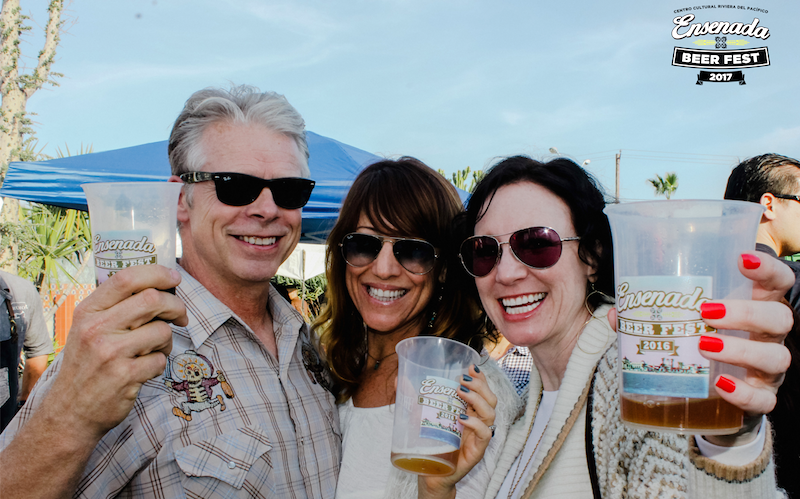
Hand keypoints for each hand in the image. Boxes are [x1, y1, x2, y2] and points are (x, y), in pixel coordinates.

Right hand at [43, 265, 186, 439]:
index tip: (175, 280)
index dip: (157, 274)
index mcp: (89, 311)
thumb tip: (158, 286)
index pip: (127, 278)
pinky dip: (158, 364)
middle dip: (176, 306)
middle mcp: (97, 329)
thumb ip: (115, 307)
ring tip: (154, 349)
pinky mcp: (125, 376)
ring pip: (162, 331)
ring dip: (167, 340)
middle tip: (180, 316)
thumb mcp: (89, 328)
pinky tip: (144, 370)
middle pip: (152, 300)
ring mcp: (110, 353)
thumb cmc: (87, 365)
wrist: (70, 411)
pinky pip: (160, 360)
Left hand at [419, 364, 495, 498]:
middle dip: (479, 384)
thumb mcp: (420, 419)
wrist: (430, 474)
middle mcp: (476, 422)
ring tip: (461, 391)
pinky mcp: (476, 451)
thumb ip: (413, 400)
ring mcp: (478, 437)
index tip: (470, 367)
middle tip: (462, 379)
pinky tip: (463, 418)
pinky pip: (484, 434)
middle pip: (490, 399)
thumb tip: (399, 381)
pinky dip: (476, 424)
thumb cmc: (429, 445)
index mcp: (468, 412)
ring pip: (490, 413)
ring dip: (477, 398)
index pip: (482, 391)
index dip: (480, 378)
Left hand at [607, 252, 793, 443]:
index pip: (776, 282)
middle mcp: (768, 335)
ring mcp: (768, 369)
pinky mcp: (761, 398)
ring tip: (704, 345)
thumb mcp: (682, 322)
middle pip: (779, 317)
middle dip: (747, 312)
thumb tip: (619, 313)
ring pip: (776, 357)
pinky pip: (764, 400)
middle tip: (707, 312)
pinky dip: (744, 393)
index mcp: (754, 306)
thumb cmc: (698, 344)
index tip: (741, 260)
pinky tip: (721, 384)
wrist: (711, 395)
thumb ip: (652, 314)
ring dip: (742, 350)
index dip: (767, 268)